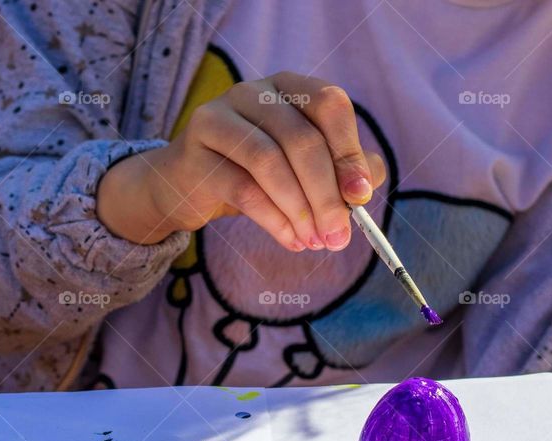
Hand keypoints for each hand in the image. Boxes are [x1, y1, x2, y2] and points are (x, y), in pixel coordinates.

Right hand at [96, 72, 386, 249]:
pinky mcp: (195, 153)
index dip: (349, 151)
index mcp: (288, 87)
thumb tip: (364, 189)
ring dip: (300, 209)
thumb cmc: (256, 174)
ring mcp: (218, 117)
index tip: (361, 197)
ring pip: (270, 162)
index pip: (328, 104)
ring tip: (314, 241)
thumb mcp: (304, 168)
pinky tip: (291, 240)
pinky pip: (242, 188)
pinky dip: (274, 220)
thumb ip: (343, 172)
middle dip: (326, 194)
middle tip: (338, 236)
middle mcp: (253, 92)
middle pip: (301, 138)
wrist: (188, 185)